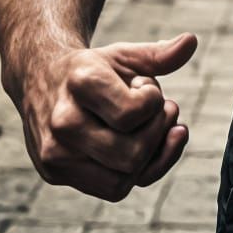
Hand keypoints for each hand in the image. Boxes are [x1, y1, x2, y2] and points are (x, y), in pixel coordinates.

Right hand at [19, 32, 197, 199]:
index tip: (146, 86)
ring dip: (150, 156)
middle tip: (159, 110)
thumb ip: (158, 54)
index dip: (153, 102)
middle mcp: (64, 122)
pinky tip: (143, 148)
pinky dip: (136, 173)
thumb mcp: (124, 55)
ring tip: (149, 129)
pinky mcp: (55, 174)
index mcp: (81, 82)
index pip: (132, 113)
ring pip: (122, 181)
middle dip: (157, 133)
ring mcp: (56, 153)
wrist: (41, 78)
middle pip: (131, 155)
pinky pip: (111, 190)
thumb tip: (191, 42)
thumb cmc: (92, 68)